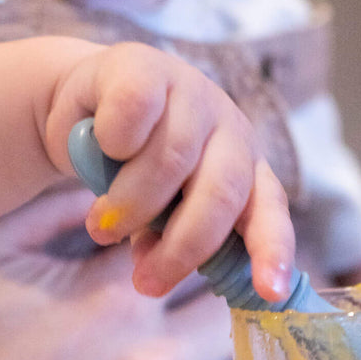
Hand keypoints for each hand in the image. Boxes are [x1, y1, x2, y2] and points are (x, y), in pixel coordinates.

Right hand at [44, 42, 292, 299]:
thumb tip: (152, 276)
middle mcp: (231, 132)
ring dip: (132, 206)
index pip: (270, 214)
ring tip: (102, 229)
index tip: (270, 292)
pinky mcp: (147, 66)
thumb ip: (164, 243)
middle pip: (221, 194)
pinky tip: (101, 151)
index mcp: (248, 172)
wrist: (87, 106)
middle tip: (148, 282)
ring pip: (172, 160)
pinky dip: (114, 142)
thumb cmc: (135, 171)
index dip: (273, 253)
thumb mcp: (158, 215)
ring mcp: (194, 95)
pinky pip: (135, 113)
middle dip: (184, 247)